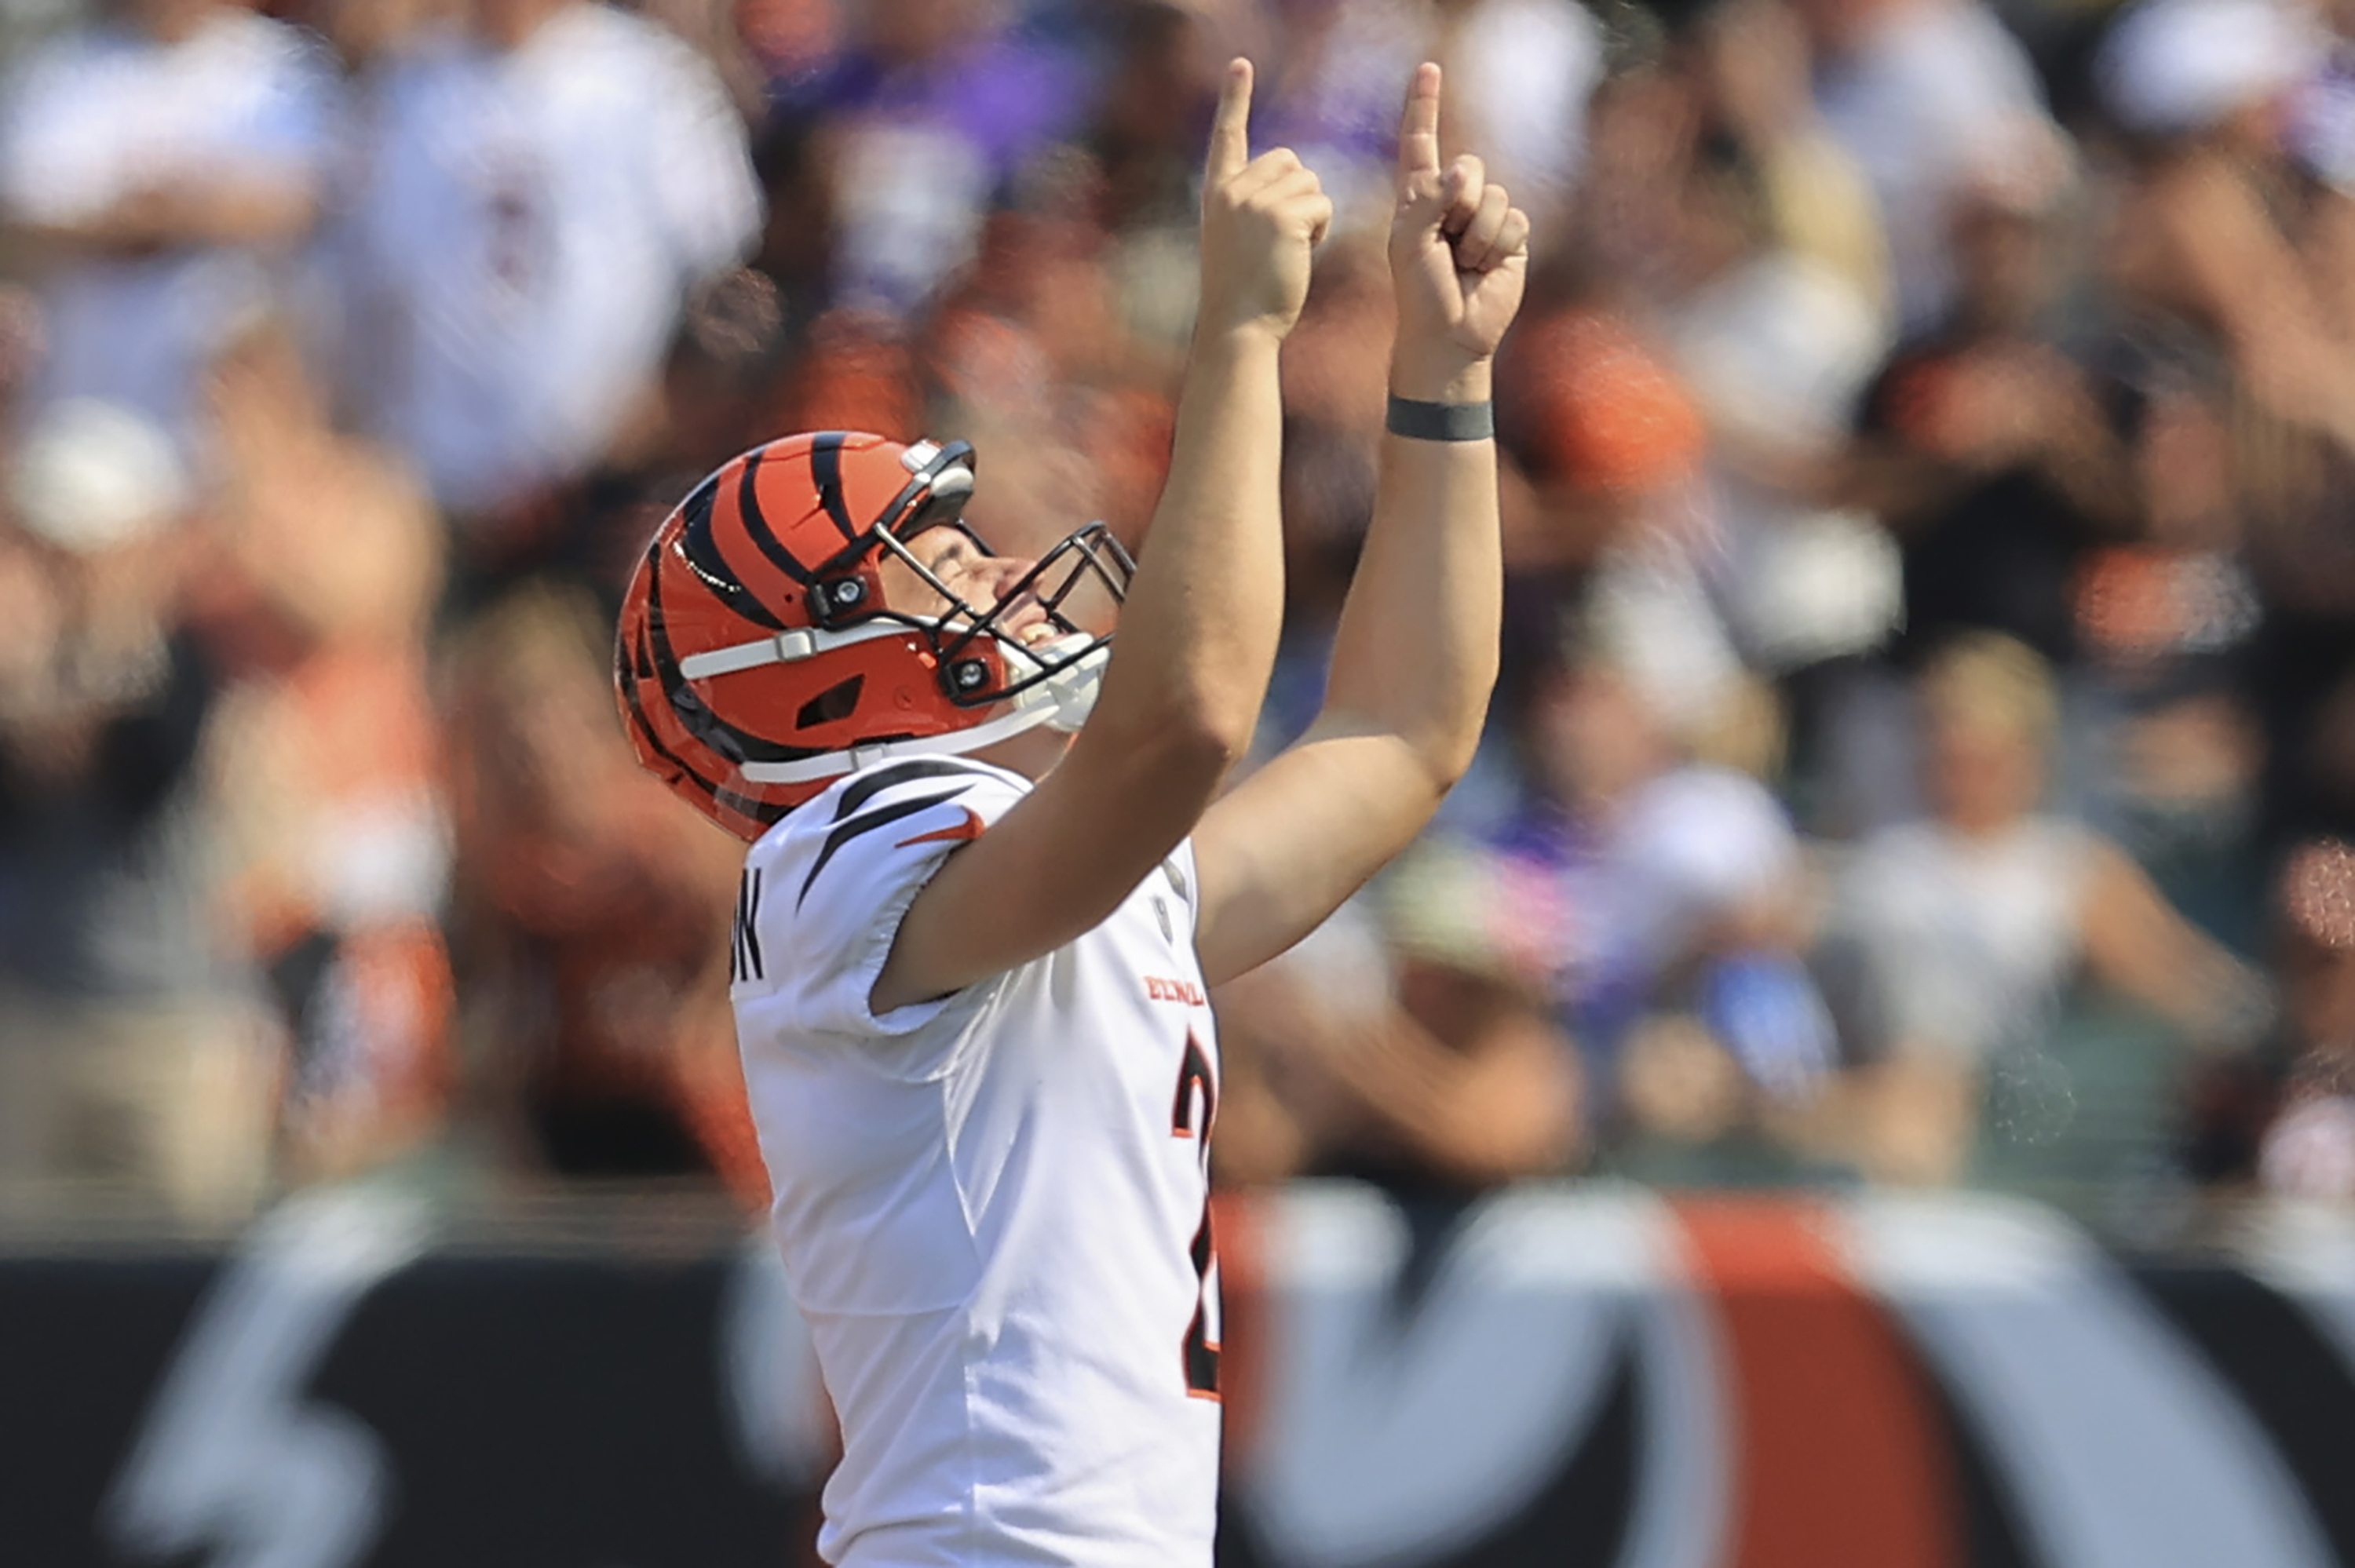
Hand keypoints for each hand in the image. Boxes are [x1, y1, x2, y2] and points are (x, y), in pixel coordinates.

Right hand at [1196, 59, 1332, 343]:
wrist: (1238, 327)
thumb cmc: (1243, 293)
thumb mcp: (1237, 237)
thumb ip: (1254, 202)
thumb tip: (1293, 175)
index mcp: (1217, 192)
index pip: (1227, 135)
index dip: (1234, 98)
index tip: (1240, 64)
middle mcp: (1232, 189)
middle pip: (1289, 159)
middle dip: (1300, 192)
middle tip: (1284, 237)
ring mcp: (1256, 201)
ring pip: (1311, 182)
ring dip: (1313, 214)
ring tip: (1289, 250)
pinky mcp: (1283, 216)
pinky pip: (1323, 204)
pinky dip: (1321, 230)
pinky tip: (1301, 254)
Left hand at [1389, 63, 1530, 398]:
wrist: (1449, 336)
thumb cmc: (1419, 292)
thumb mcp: (1409, 242)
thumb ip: (1431, 200)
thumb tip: (1464, 169)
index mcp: (1417, 197)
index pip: (1420, 141)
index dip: (1424, 105)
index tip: (1428, 68)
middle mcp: (1452, 201)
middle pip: (1470, 166)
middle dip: (1461, 203)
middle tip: (1448, 241)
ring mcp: (1483, 218)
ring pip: (1495, 196)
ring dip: (1478, 234)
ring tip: (1464, 263)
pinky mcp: (1510, 237)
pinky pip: (1515, 220)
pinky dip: (1499, 245)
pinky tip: (1486, 268)